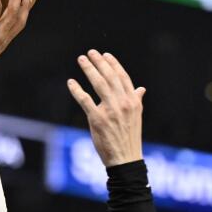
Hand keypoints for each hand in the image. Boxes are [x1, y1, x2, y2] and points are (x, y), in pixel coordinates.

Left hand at [67, 50, 145, 166]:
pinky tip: (71, 82)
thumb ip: (136, 100)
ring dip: (89, 69)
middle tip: (90, 53)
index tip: (105, 55)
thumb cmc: (129, 138)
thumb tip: (140, 88)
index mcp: (133, 101)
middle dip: (99, 62)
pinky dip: (77, 89)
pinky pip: (85, 100)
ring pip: (98, 84)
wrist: (125, 159)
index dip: (113, 64)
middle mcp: (123, 103)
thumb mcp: (137, 117)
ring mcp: (110, 110)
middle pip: (109, 77)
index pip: (122, 77)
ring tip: (81, 60)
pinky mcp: (97, 119)